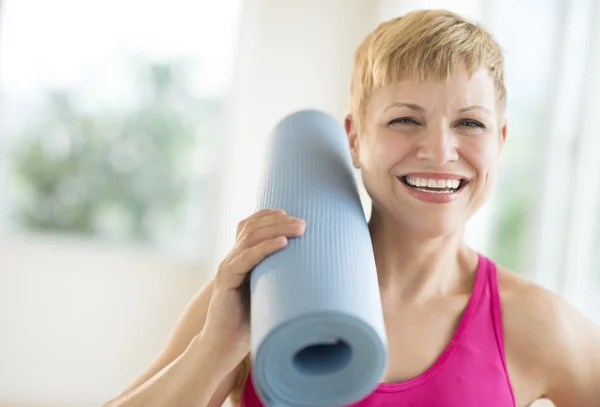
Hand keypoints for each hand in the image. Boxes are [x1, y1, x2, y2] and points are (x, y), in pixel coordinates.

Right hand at [202, 209, 305, 364]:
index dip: (269, 215)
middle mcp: (232, 258)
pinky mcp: (226, 281)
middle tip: (303, 223)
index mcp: (240, 257)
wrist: (224, 344)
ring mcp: (227, 267)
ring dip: (276, 229)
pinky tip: (282, 243)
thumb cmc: (249, 320)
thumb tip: (315, 271)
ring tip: (299, 229)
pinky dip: (264, 248)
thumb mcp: (268, 292)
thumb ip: (280, 277)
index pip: (249, 225)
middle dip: (279, 220)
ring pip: (250, 238)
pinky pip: (245, 259)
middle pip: (252, 227)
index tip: (292, 214)